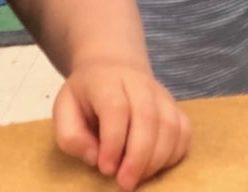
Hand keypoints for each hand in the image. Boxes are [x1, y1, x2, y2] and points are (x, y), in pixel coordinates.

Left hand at [52, 60, 190, 190]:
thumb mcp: (63, 110)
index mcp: (106, 81)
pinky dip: (173, 154)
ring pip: (169, 125)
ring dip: (156, 159)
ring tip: (137, 178)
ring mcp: (160, 94)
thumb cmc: (86, 96)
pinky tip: (155, 167)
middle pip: (148, 117)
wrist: (111, 68)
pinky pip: (184, 131)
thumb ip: (70, 136)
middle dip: (138, 156)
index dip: (113, 141)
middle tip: (125, 183)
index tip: (105, 168)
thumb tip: (94, 157)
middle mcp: (138, 83)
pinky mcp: (174, 106)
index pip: (116, 108)